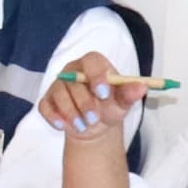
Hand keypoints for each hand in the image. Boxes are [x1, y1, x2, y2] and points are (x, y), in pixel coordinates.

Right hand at [35, 49, 155, 141]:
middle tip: (94, 119)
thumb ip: (129, 94)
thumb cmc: (109, 107)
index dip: (96, 75)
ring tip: (82, 127)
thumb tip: (142, 88)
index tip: (103, 93)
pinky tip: (63, 127)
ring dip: (71, 113)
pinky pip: (45, 107)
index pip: (92, 61)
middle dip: (84, 102)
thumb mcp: (122, 103)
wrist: (95, 124)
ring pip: (58, 94)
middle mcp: (72, 70)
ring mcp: (58, 85)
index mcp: (93, 65)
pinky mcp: (47, 100)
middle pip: (73, 80)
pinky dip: (54, 118)